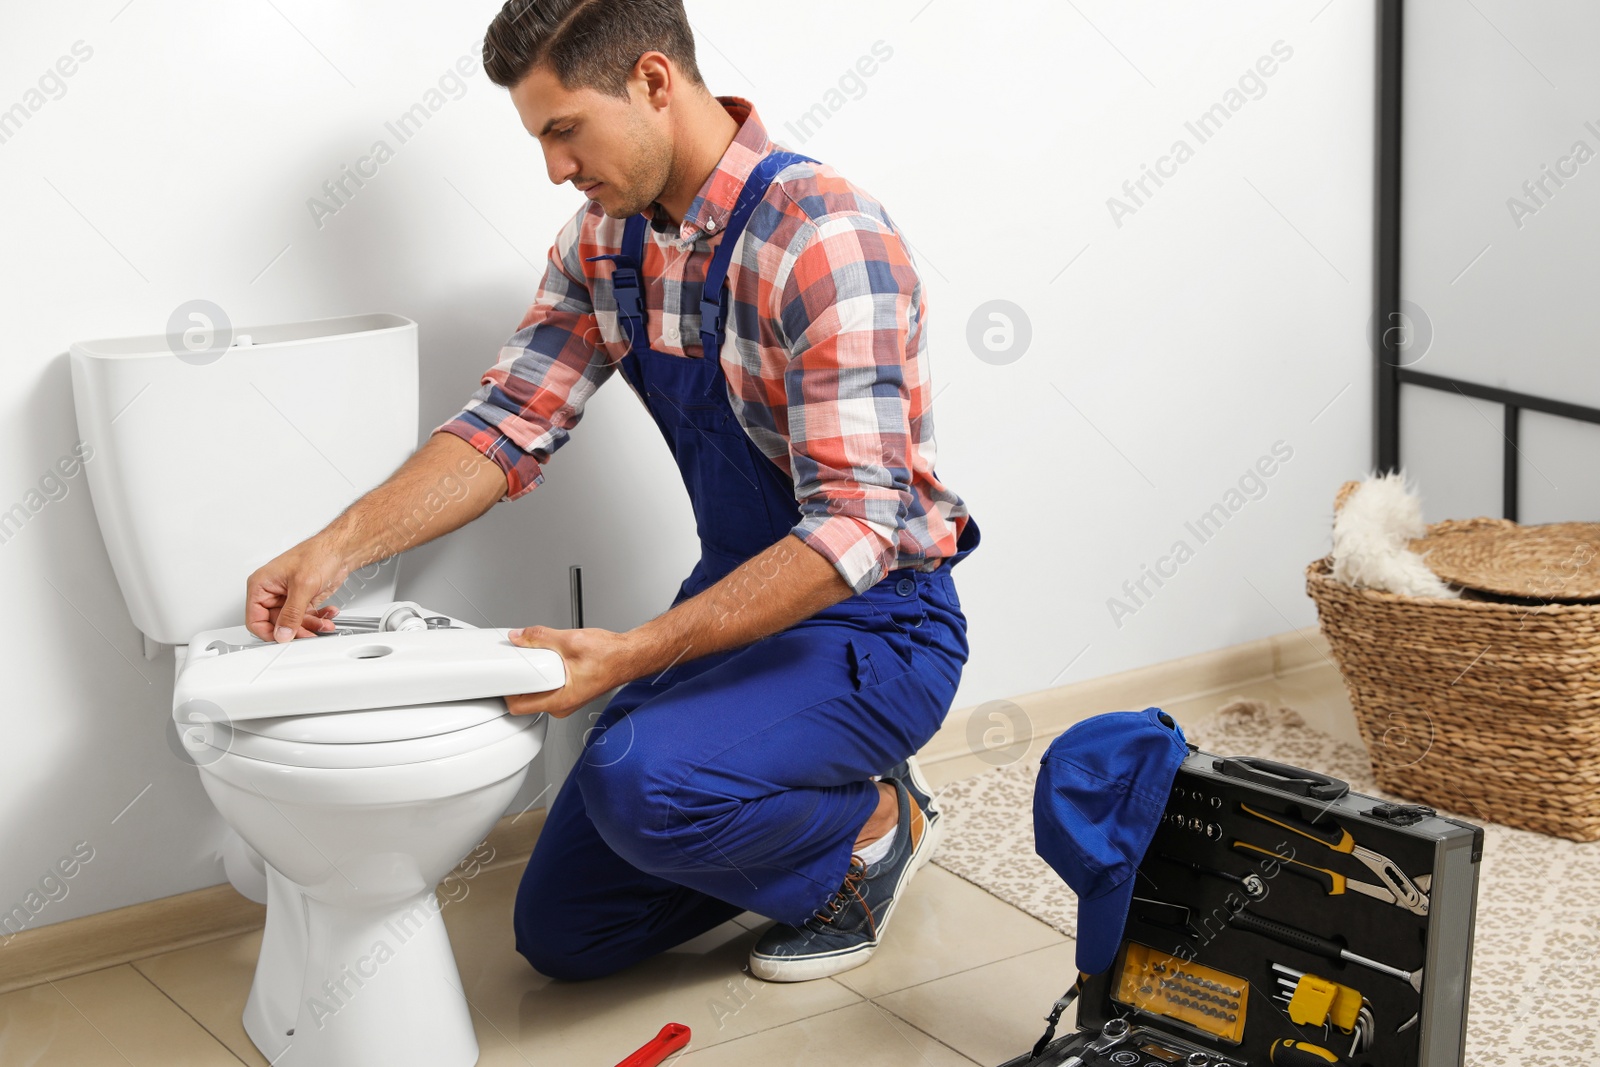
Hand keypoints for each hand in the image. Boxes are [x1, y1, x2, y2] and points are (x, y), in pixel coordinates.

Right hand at [245, 539, 348, 642]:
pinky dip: (317, 618)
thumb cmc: (318, 553)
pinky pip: (305, 617)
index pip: (255, 620)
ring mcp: (287, 596)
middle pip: (277, 624)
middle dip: (296, 630)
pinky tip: (327, 614)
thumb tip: (282, 634)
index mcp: (261, 585)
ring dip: (310, 625)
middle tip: (311, 633)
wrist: (339, 548)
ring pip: (293, 623)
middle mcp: (271, 591)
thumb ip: (291, 614)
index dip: (269, 633)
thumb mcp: (302, 586)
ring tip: (324, 623)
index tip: (284, 640)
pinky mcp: (302, 599)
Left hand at [505, 625, 635, 717]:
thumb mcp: (570, 640)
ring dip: (533, 674)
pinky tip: (551, 659)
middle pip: (525, 699)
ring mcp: (565, 701)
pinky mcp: (568, 693)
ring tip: (541, 657)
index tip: (502, 673)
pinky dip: (543, 673)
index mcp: (561, 700)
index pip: (518, 706)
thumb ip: (540, 637)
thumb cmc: (610, 656)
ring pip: (536, 692)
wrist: (628, 656)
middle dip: (520, 678)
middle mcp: (562, 705)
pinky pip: (546, 687)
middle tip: (522, 659)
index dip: (506, 689)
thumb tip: (519, 636)